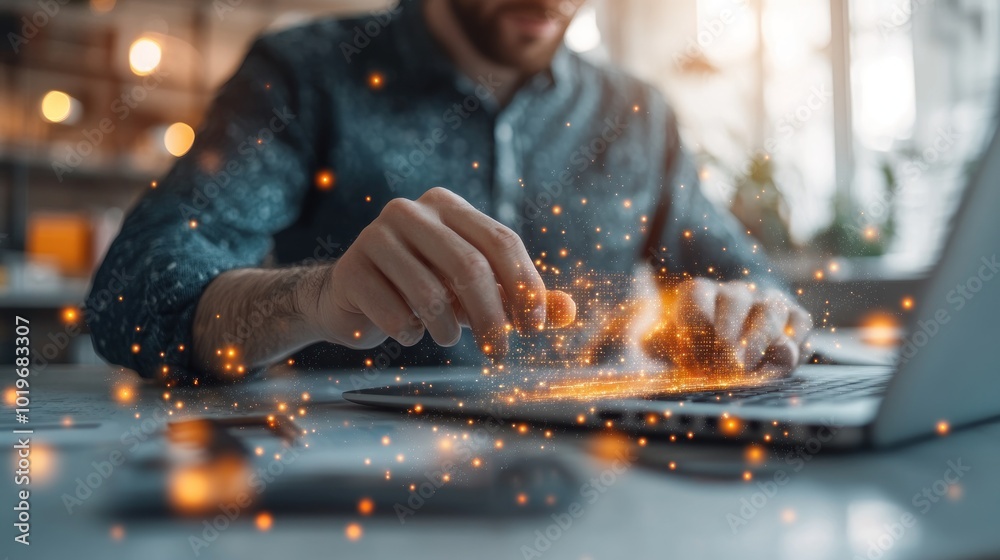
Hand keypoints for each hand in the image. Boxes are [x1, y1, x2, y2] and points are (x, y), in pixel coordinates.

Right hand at [307, 187, 574, 356]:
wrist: (348, 296)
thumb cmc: (421, 288)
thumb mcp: (473, 290)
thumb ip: (518, 297)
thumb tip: (568, 313)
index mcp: (447, 206)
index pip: (501, 241)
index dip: (525, 286)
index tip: (536, 328)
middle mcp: (411, 211)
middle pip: (470, 266)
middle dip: (492, 318)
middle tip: (500, 353)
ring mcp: (375, 236)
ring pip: (430, 295)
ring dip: (447, 330)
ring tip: (445, 335)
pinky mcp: (351, 269)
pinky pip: (395, 314)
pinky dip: (409, 333)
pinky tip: (405, 329)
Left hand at [642, 278, 811, 378]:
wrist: (736, 351)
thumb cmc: (693, 350)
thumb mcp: (664, 345)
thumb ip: (648, 343)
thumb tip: (634, 345)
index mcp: (700, 294)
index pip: (696, 293)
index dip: (694, 322)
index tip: (691, 354)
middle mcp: (736, 293)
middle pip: (735, 298)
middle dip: (728, 332)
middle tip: (722, 364)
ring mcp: (768, 302)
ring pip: (771, 309)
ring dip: (759, 339)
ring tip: (747, 367)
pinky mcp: (796, 318)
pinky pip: (801, 323)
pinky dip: (794, 342)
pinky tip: (778, 364)